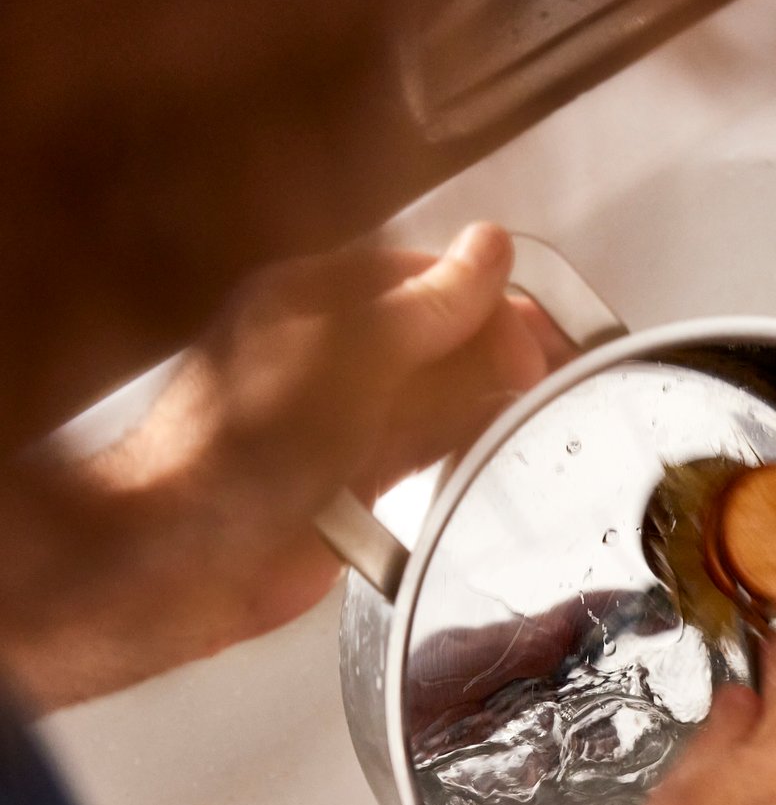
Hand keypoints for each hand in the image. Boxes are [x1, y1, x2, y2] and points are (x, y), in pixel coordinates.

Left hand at [0, 224, 571, 709]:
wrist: (186, 556)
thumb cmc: (249, 442)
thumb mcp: (351, 354)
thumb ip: (428, 305)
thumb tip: (493, 248)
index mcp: (317, 300)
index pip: (424, 275)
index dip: (490, 295)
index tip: (545, 326)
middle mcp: (333, 353)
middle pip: (437, 336)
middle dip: (499, 349)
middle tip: (560, 374)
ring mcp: (344, 419)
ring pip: (437, 395)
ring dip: (489, 400)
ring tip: (548, 411)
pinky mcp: (356, 481)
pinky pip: (424, 451)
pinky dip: (463, 448)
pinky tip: (502, 450)